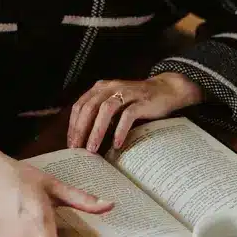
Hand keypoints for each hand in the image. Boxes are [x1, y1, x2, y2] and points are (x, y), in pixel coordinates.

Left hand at [68, 73, 202, 150]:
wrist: (166, 90)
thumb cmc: (136, 101)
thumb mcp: (115, 103)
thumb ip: (100, 114)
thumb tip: (84, 139)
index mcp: (101, 87)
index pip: (80, 105)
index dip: (73, 125)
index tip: (71, 144)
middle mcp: (111, 87)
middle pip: (90, 108)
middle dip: (81, 130)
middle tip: (77, 149)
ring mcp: (127, 92)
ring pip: (106, 110)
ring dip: (97, 131)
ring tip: (92, 149)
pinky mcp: (141, 101)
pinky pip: (127, 115)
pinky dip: (120, 130)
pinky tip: (116, 144)